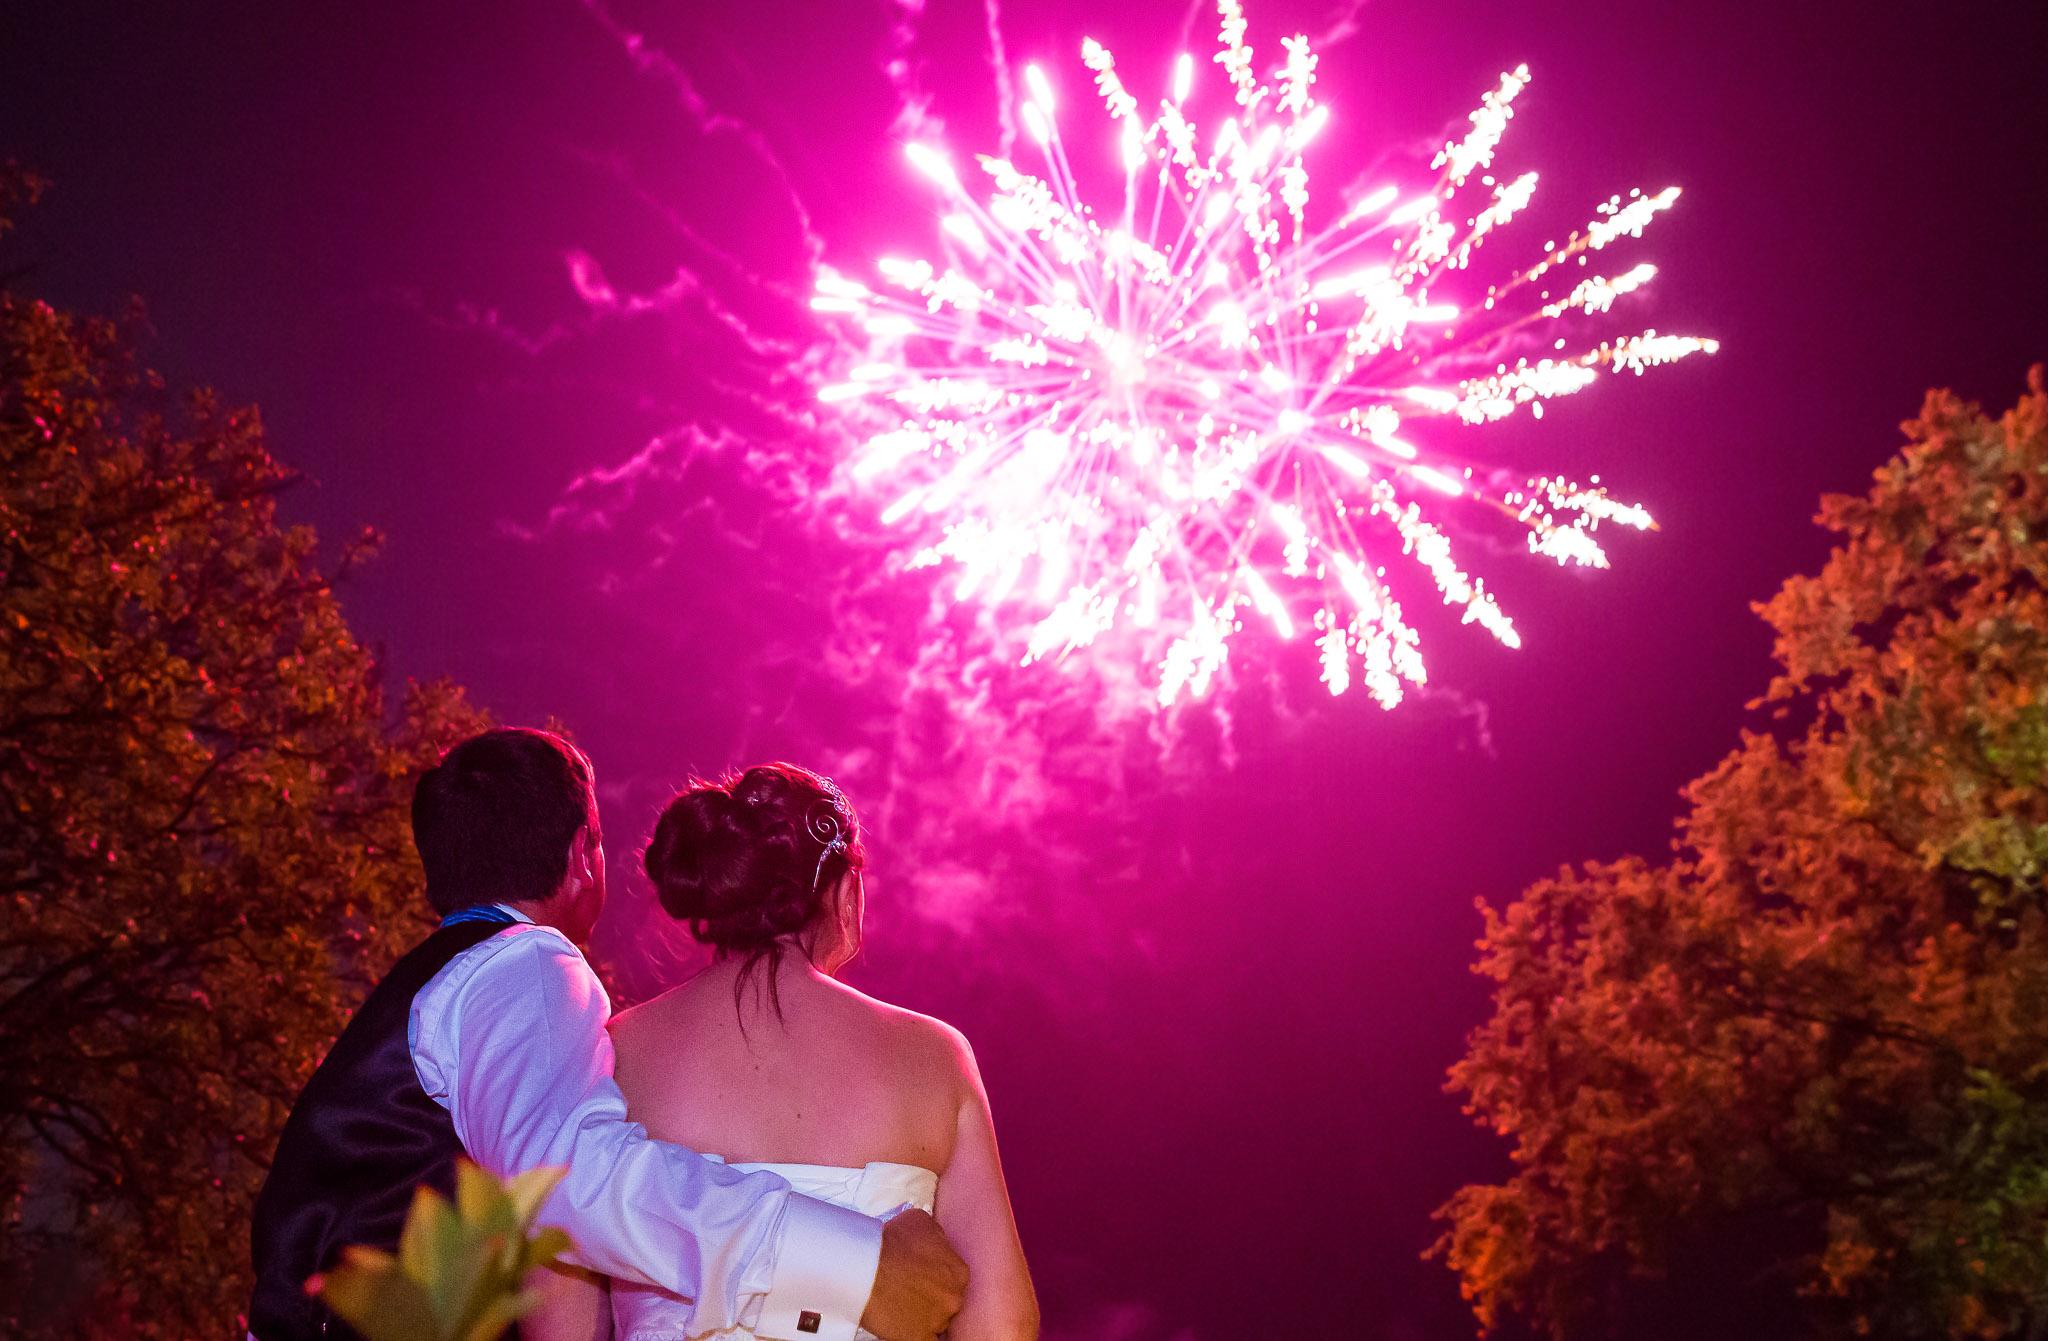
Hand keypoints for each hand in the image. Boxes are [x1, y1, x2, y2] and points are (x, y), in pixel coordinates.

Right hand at [859, 1209, 967, 1340]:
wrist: (866, 1267)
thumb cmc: (891, 1242)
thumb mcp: (921, 1221)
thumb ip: (937, 1235)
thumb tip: (937, 1242)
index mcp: (958, 1271)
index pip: (953, 1278)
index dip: (935, 1276)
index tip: (920, 1275)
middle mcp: (954, 1297)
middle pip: (946, 1300)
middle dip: (931, 1295)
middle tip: (909, 1289)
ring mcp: (938, 1320)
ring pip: (935, 1321)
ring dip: (922, 1315)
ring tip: (900, 1305)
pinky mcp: (920, 1338)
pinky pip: (927, 1340)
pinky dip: (917, 1334)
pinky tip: (906, 1327)